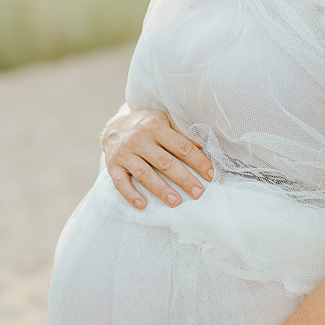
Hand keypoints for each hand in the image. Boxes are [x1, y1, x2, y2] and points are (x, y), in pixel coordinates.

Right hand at [100, 108, 214, 209]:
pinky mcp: (113, 165)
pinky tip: (142, 205)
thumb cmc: (146, 125)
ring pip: (145, 174)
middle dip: (184, 179)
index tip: (211, 175)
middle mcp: (139, 139)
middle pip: (165, 162)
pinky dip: (131, 195)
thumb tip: (203, 145)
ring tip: (176, 202)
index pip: (182, 147)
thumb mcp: (165, 119)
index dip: (198, 162)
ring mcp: (125, 153)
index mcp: (156, 126)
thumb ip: (183, 130)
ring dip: (161, 190)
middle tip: (198, 193)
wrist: (114, 127)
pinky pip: (120, 183)